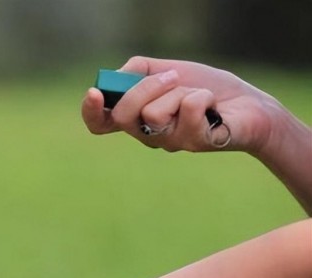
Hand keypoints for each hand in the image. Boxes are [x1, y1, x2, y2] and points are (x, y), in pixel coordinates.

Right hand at [82, 56, 276, 154]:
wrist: (249, 103)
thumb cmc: (205, 88)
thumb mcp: (167, 70)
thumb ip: (137, 70)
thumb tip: (118, 78)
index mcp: (136, 119)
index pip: (100, 124)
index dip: (91, 112)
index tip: (95, 93)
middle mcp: (148, 135)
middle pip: (122, 116)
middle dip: (145, 88)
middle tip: (172, 77)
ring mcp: (170, 143)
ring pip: (153, 113)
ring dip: (180, 91)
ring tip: (199, 95)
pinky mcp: (195, 143)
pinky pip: (187, 109)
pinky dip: (203, 96)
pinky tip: (213, 106)